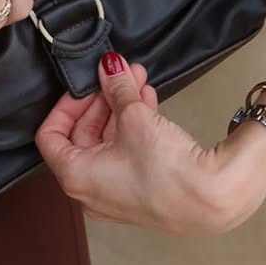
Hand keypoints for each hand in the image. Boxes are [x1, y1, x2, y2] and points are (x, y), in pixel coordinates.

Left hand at [34, 52, 265, 234]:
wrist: (215, 199)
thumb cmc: (167, 169)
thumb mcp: (134, 117)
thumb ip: (116, 87)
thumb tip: (108, 66)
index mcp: (74, 177)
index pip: (50, 135)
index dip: (65, 104)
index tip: (85, 85)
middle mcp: (90, 191)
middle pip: (82, 135)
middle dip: (102, 99)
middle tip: (116, 73)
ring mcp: (116, 194)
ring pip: (107, 142)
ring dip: (121, 108)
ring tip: (137, 79)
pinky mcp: (141, 192)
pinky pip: (126, 153)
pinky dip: (133, 127)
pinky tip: (148, 101)